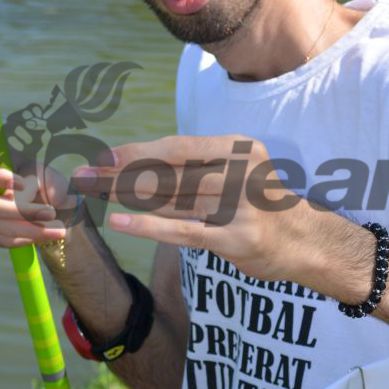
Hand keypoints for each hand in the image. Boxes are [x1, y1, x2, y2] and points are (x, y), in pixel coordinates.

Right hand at [0, 149, 77, 249]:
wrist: (42, 200)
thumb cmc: (38, 178)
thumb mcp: (45, 173)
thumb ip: (47, 181)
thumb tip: (50, 197)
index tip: (22, 182)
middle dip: (19, 212)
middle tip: (50, 213)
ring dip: (28, 229)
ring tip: (58, 229)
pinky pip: (1, 239)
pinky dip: (24, 238)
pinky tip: (46, 235)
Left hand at [72, 134, 317, 283]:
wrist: (305, 241)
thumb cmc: (259, 205)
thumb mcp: (235, 173)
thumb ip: (194, 170)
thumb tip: (137, 166)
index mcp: (237, 148)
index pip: (177, 148)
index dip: (136, 152)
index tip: (101, 158)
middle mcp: (238, 171)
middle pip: (167, 173)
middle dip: (119, 175)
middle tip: (83, 177)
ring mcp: (238, 205)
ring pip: (170, 200)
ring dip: (126, 197)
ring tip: (93, 194)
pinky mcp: (236, 238)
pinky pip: (183, 231)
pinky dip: (148, 227)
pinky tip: (119, 223)